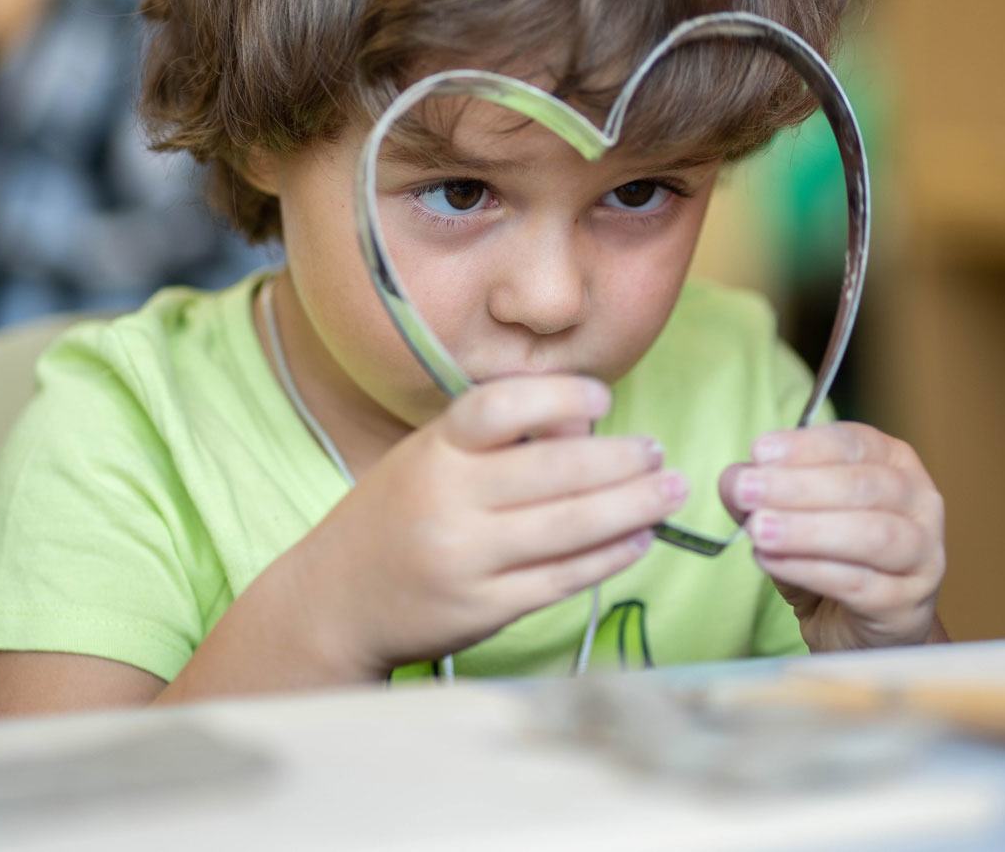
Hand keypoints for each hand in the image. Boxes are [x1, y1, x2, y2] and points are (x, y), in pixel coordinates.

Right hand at [288, 376, 684, 675]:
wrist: (335, 601)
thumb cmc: (396, 516)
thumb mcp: (430, 458)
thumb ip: (500, 439)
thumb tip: (585, 425)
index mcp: (434, 451)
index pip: (501, 406)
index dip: (560, 396)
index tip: (603, 398)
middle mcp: (448, 501)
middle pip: (553, 471)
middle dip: (621, 461)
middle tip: (659, 454)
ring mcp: (467, 559)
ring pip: (569, 528)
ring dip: (632, 507)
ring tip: (669, 493)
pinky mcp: (484, 609)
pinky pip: (562, 579)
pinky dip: (609, 557)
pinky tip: (638, 539)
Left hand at [718, 422, 945, 652]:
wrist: (861, 629)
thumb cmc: (833, 559)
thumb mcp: (792, 517)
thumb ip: (764, 494)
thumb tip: (735, 479)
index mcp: (894, 463)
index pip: (855, 443)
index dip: (807, 446)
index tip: (759, 452)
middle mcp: (919, 503)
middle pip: (863, 486)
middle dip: (799, 486)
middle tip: (747, 491)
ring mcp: (922, 555)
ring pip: (870, 534)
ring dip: (807, 530)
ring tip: (758, 530)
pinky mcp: (907, 603)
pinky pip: (859, 583)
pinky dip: (810, 569)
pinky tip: (773, 562)